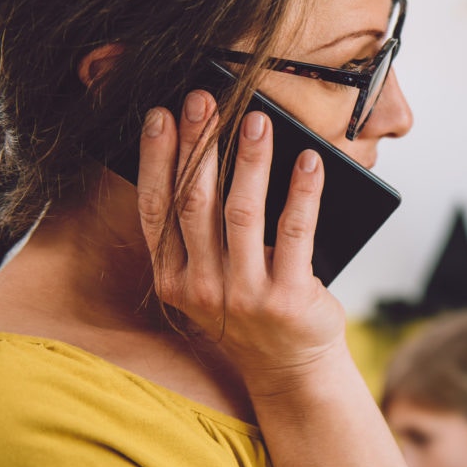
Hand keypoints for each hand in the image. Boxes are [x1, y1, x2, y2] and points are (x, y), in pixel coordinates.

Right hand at [136, 90, 346, 394]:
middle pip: (195, 203)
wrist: (292, 367)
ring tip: (257, 120)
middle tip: (207, 99)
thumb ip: (204, 232)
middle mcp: (200, 288)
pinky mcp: (288, 298)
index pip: (157, 209)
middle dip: (199, 145)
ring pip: (242, 213)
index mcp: (172, 278)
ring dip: (249, 160)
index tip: (161, 114)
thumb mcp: (212, 277)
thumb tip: (216, 151)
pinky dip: (303, 191)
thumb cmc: (252, 306)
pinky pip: (296, 231)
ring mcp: (244, 296)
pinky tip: (310, 160)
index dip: (156, 159)